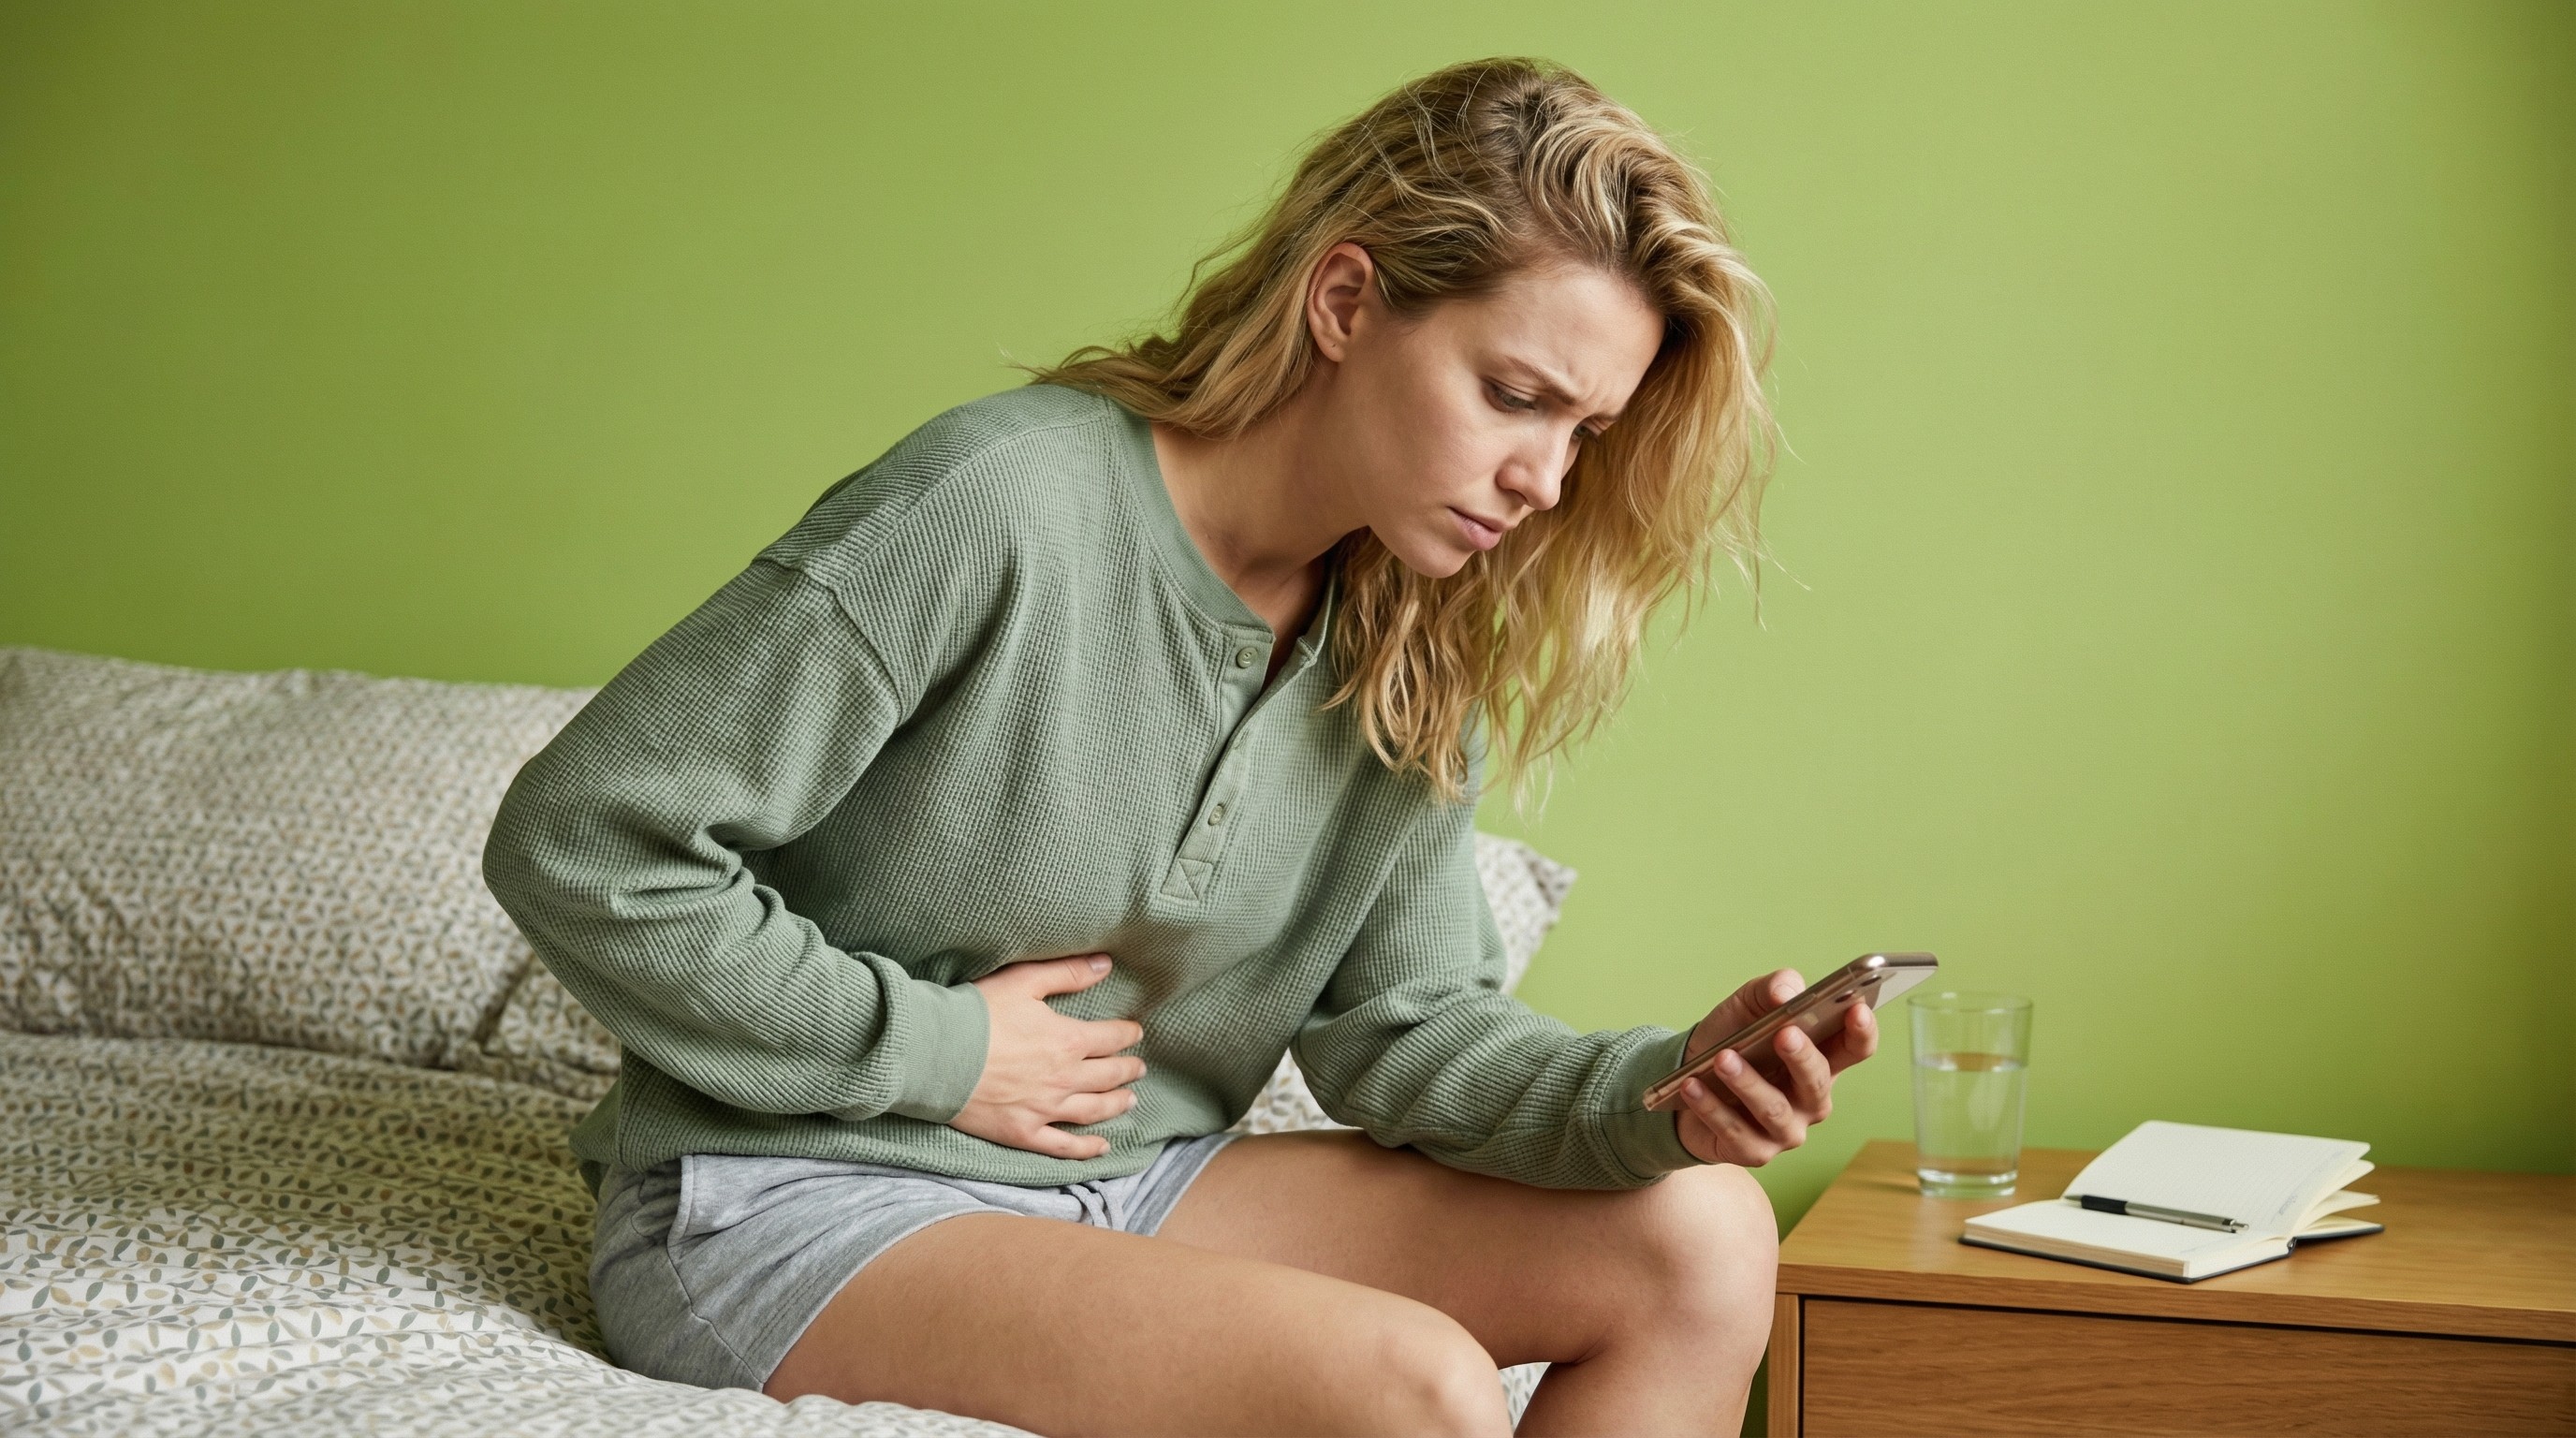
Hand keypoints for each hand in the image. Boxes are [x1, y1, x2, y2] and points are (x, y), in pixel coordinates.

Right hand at [948, 953, 1145, 1159]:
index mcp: (1068, 1040)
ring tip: (1130, 1101)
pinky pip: (1063, 1146)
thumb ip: (1068, 973)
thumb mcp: (1024, 981)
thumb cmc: (975, 1014)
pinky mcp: (1023, 1133)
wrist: (934, 1055)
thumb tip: (1106, 964)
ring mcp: (1045, 1110)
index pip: (1111, 1038)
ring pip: (1093, 1111)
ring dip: (1116, 1104)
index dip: (1127, 1034)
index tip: (1135, 1033)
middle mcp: (1064, 1079)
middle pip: (1108, 1076)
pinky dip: (1086, 1149)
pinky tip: (1102, 1147)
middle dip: (1128, 1070)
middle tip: (1139, 1068)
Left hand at [1671, 968, 1878, 1167]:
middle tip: (1784, 1034)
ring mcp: (1785, 1130)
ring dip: (1747, 1083)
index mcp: (1821, 1060)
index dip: (1862, 1031)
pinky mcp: (1754, 1152)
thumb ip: (1772, 989)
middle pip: (1817, 1082)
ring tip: (1721, 1059)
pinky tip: (1692, 1085)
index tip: (1856, 1008)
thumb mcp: (1747, 1005)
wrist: (1683, 1079)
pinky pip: (1736, 1132)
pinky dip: (1712, 1108)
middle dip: (1802, 1057)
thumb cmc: (1731, 1039)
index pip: (1856, 1048)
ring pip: (1774, 1109)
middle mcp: (1811, 1100)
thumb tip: (1786, 993)